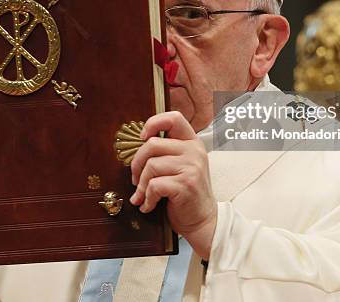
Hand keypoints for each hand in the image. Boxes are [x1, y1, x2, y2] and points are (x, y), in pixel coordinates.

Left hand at [129, 111, 216, 259]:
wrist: (203, 220)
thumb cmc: (186, 193)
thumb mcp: (182, 165)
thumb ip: (167, 152)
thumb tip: (137, 145)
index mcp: (192, 142)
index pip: (173, 118)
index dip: (153, 123)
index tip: (142, 137)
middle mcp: (194, 151)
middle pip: (152, 144)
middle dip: (137, 163)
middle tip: (135, 177)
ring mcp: (191, 167)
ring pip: (151, 166)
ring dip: (141, 184)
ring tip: (142, 195)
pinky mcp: (186, 184)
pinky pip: (154, 185)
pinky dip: (147, 198)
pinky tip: (149, 205)